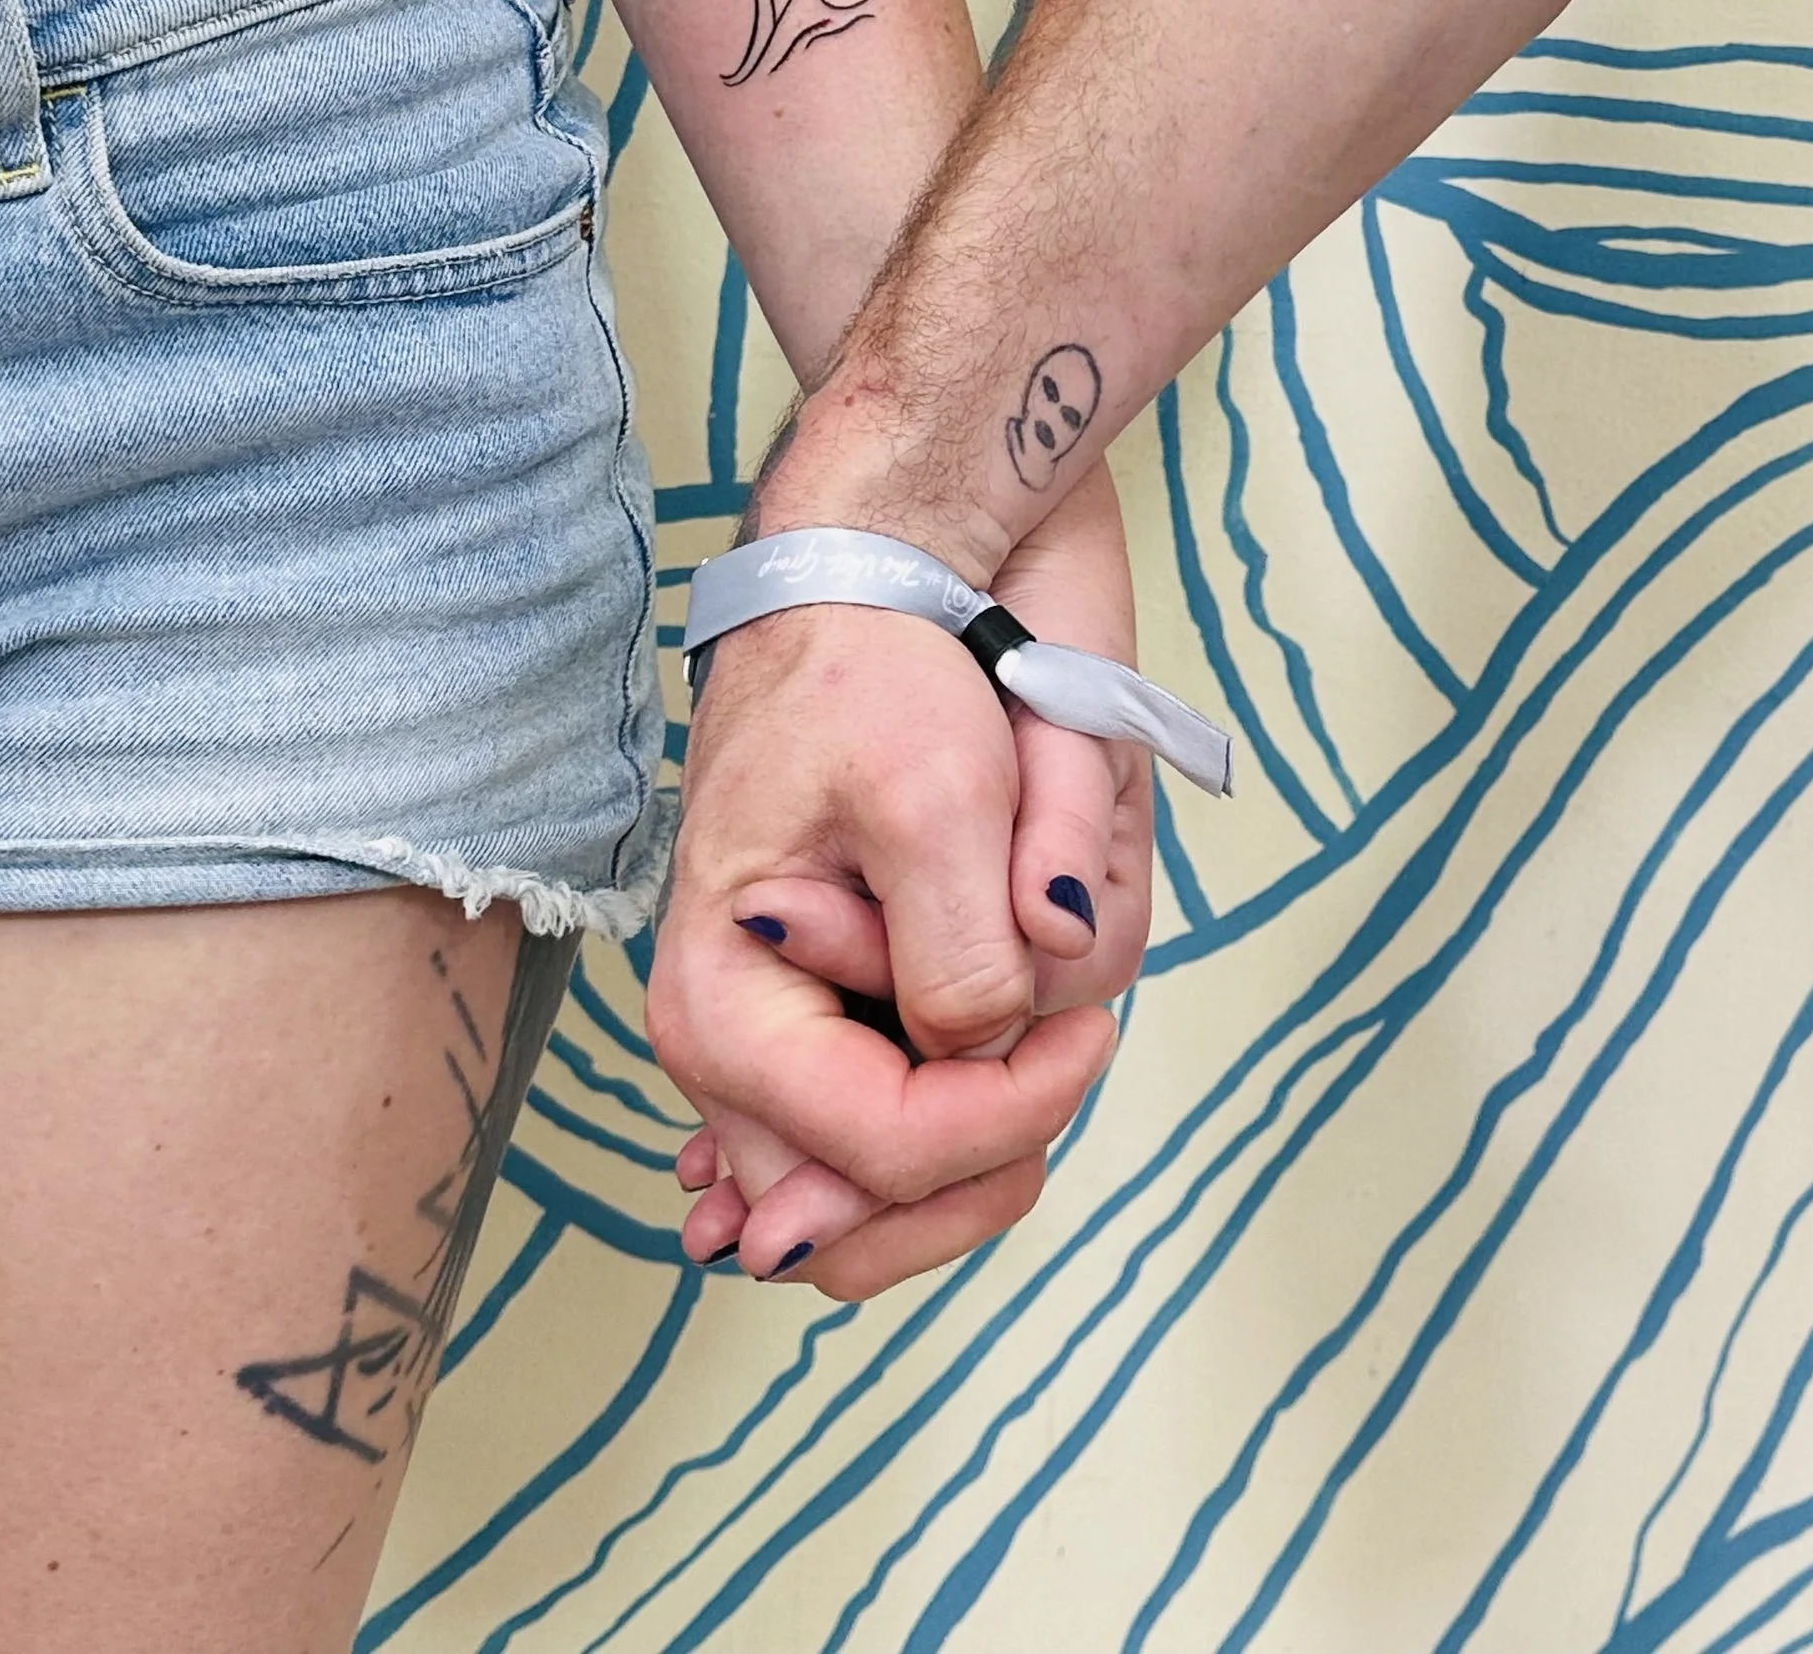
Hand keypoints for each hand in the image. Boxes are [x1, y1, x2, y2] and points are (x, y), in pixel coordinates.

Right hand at [649, 470, 1150, 1294]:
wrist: (860, 587)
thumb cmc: (875, 672)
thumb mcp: (936, 796)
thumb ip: (958, 956)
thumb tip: (986, 1065)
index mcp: (725, 1000)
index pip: (878, 1146)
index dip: (1004, 1116)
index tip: (1087, 1035)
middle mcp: (735, 1048)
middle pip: (852, 1225)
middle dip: (977, 1168)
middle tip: (1069, 1063)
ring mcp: (780, 1041)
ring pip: (871, 1200)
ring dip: (973, 1154)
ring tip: (1049, 1060)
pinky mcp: (830, 1014)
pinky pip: (878, 1140)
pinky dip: (946, 1138)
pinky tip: (995, 1124)